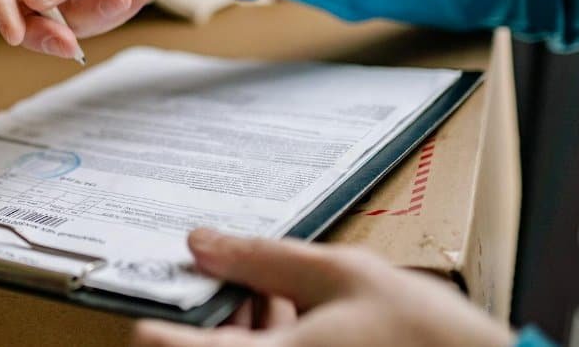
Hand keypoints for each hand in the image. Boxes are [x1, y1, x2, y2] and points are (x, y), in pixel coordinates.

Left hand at [131, 230, 511, 346]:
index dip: (155, 320)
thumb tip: (202, 241)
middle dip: (213, 314)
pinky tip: (294, 315)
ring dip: (243, 329)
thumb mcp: (341, 274)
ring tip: (270, 288)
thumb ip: (262, 258)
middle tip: (228, 275)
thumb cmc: (428, 338)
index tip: (150, 297)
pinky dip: (272, 343)